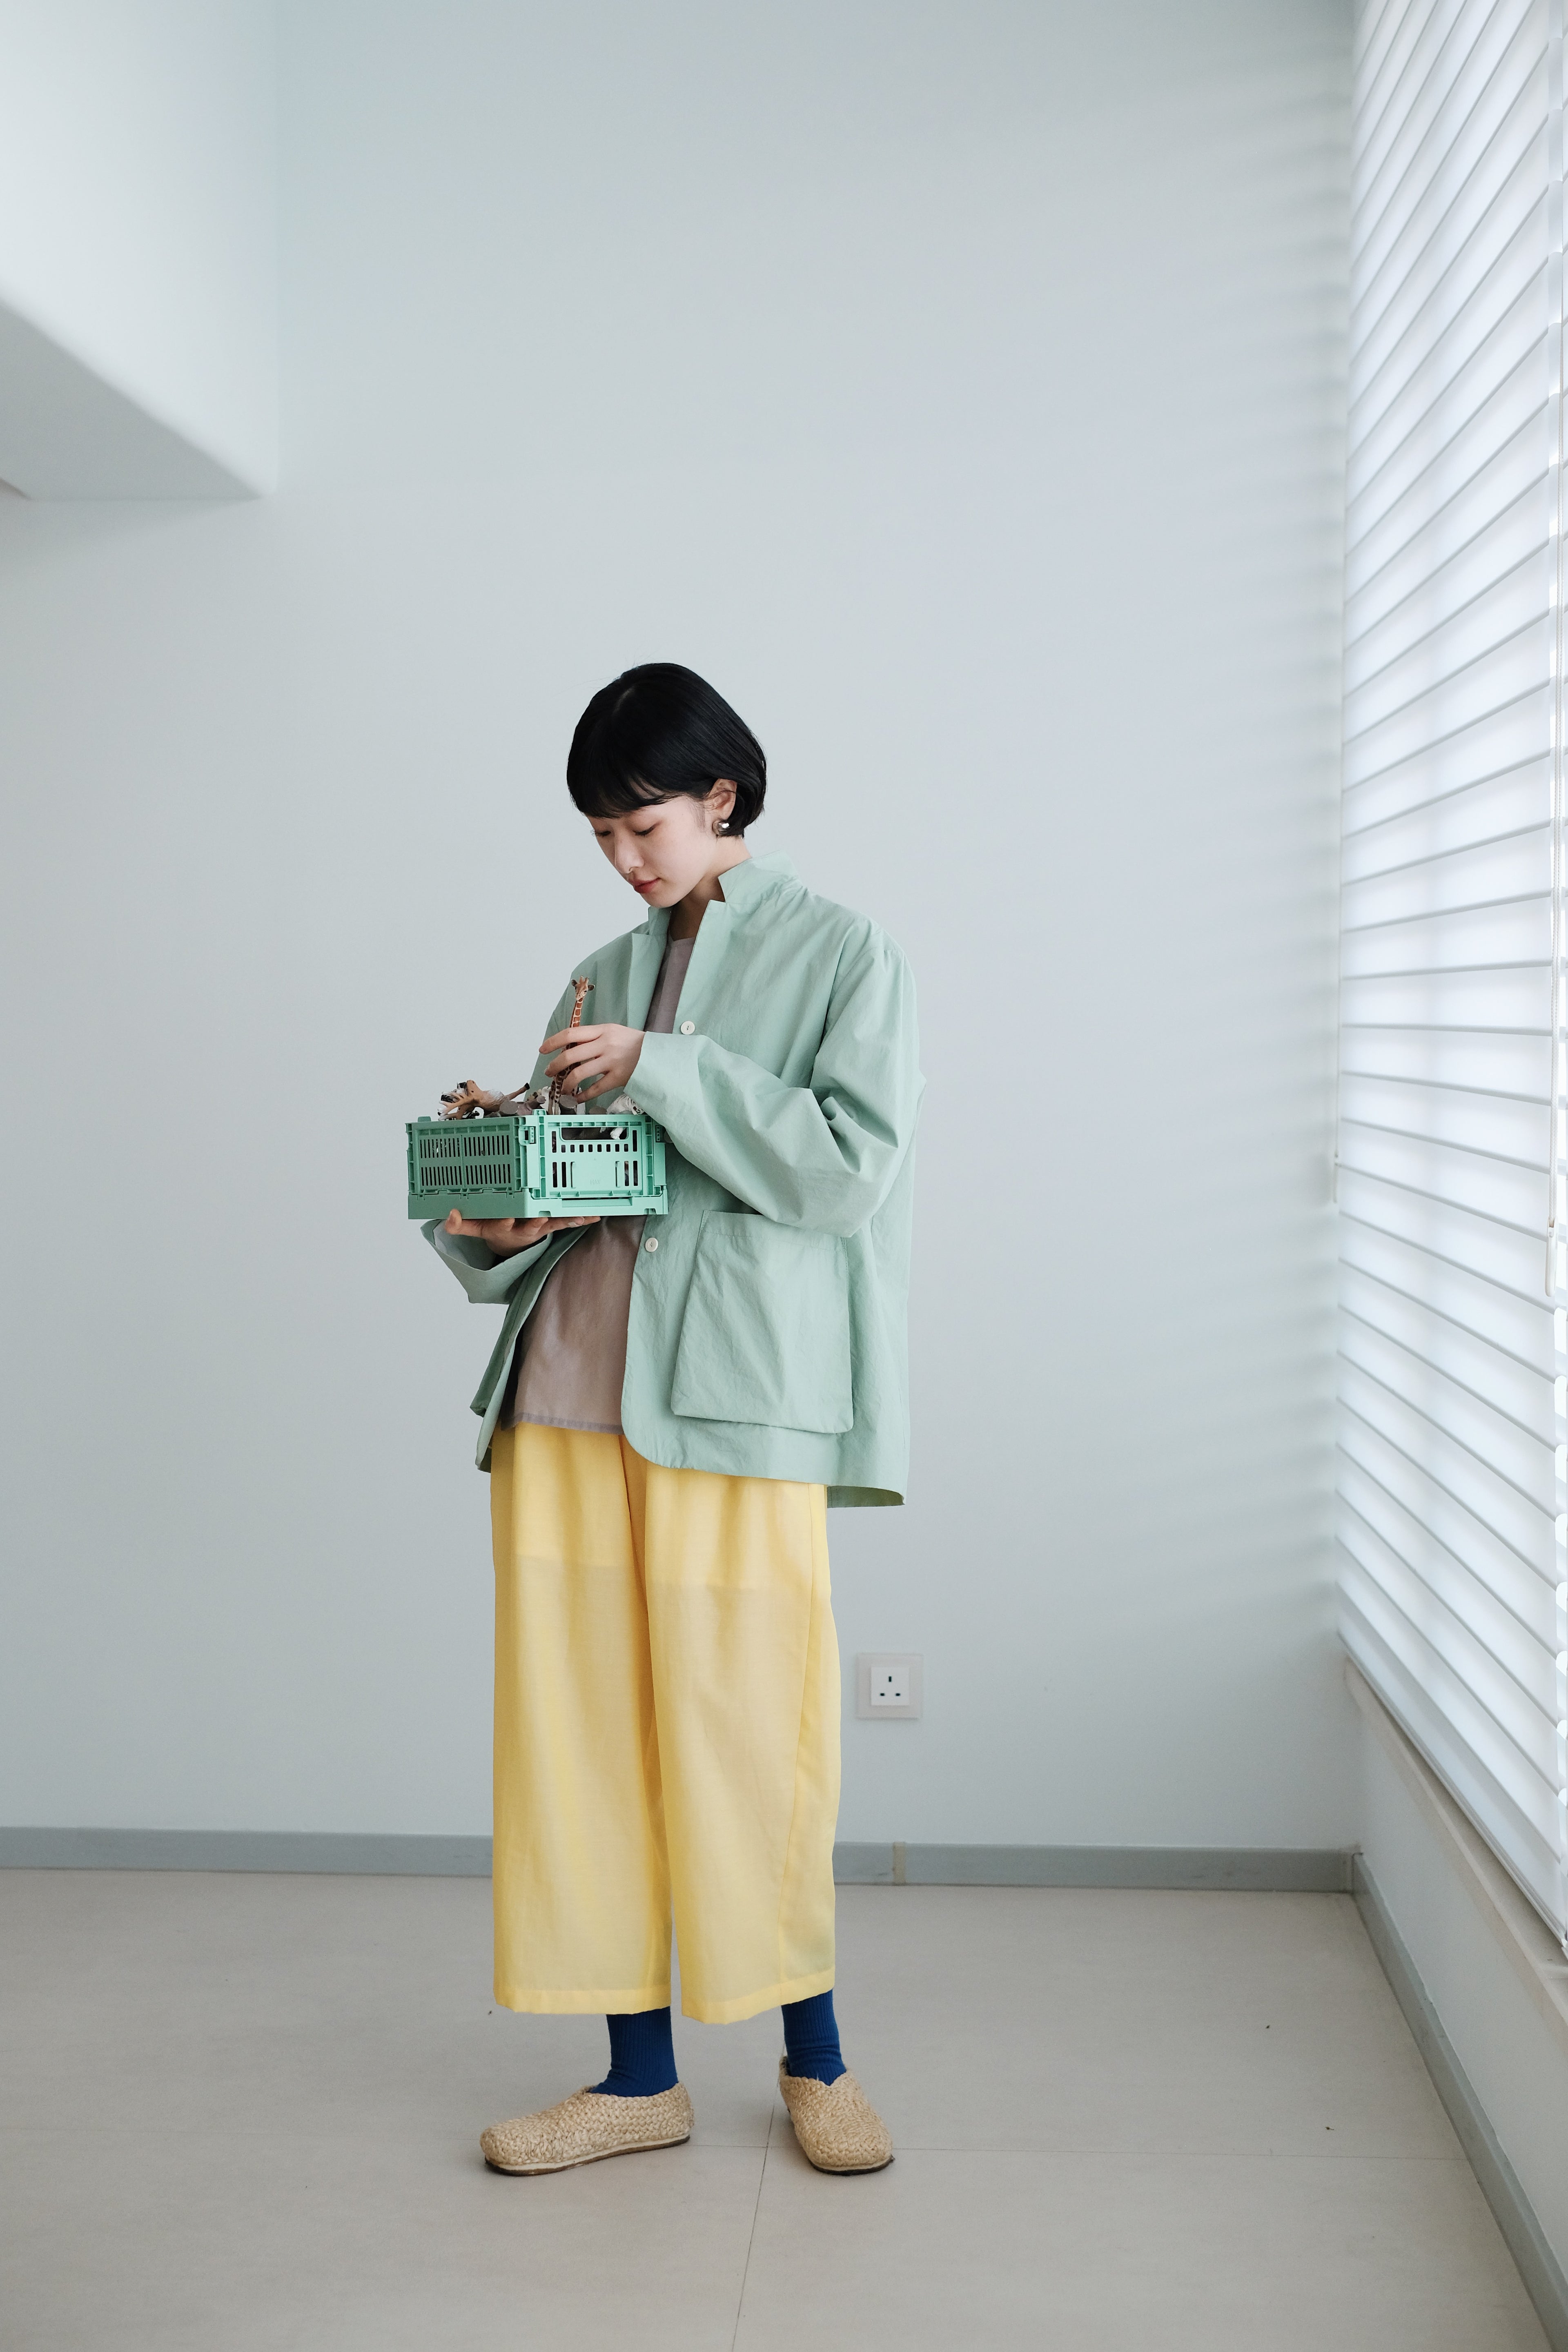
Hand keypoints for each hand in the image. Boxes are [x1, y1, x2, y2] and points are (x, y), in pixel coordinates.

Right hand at [443, 1210, 599, 1255]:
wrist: (508, 1245)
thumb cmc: (492, 1229)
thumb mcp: (475, 1229)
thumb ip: (461, 1225)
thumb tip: (450, 1216)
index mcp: (503, 1227)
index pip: (503, 1224)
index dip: (505, 1222)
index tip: (507, 1217)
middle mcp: (523, 1228)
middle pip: (531, 1224)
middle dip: (538, 1219)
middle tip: (544, 1215)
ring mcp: (539, 1228)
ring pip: (553, 1222)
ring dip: (566, 1219)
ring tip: (581, 1215)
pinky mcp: (550, 1225)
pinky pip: (566, 1221)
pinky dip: (580, 1218)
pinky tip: (596, 1215)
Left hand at [538, 1020, 644, 1103]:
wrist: (658, 1055)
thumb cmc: (634, 1043)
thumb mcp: (613, 1032)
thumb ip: (594, 1037)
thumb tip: (570, 1047)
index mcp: (603, 1031)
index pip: (571, 1033)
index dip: (553, 1042)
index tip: (543, 1049)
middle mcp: (605, 1045)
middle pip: (570, 1055)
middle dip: (555, 1065)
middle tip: (549, 1072)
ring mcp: (611, 1062)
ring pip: (579, 1073)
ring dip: (566, 1083)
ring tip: (562, 1088)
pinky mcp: (618, 1078)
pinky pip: (595, 1089)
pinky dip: (582, 1095)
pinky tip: (577, 1098)